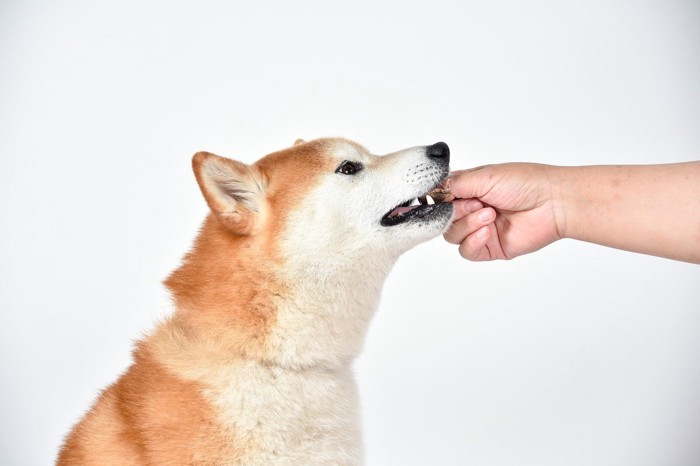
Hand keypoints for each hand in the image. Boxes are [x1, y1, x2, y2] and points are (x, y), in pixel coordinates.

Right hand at [444, 163, 563, 260]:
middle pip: (443, 219)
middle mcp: (472, 209)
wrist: (553, 203)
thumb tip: (431, 189)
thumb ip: (454, 184)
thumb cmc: (525, 183)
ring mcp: (480, 229)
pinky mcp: (490, 247)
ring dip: (468, 225)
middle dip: (457, 212)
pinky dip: (472, 241)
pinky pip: (466, 251)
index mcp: (469, 189)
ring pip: (452, 235)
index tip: (444, 198)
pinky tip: (487, 232)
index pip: (440, 198)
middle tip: (477, 204)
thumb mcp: (484, 176)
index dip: (439, 200)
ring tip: (490, 215)